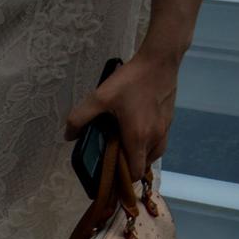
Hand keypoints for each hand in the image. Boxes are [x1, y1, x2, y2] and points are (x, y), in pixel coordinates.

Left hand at [64, 47, 181, 179]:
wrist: (160, 60)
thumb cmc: (130, 80)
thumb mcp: (99, 97)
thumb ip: (80, 118)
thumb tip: (69, 136)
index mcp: (138, 137)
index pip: (134, 172)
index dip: (121, 178)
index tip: (108, 174)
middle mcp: (155, 137)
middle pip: (143, 166)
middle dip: (128, 167)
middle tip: (112, 158)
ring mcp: (165, 129)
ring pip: (153, 155)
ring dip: (139, 156)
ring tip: (122, 147)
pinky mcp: (169, 120)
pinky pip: (159, 142)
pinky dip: (148, 145)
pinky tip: (134, 133)